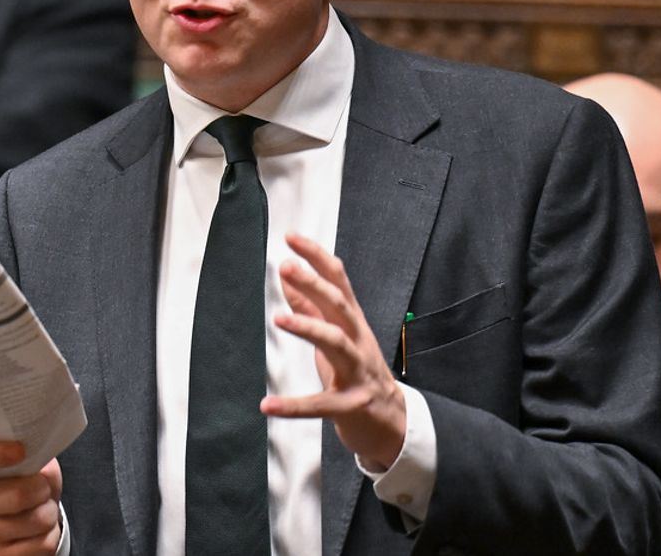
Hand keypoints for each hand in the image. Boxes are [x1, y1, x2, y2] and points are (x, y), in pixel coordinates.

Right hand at [0, 441, 62, 555]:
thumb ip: (31, 454)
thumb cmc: (26, 483)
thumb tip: (41, 458)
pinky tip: (39, 531)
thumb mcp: (30, 462)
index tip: (20, 451)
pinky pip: (42, 544)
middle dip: (43, 490)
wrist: (26, 520)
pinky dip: (51, 535)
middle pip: (16, 495)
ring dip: (50, 513)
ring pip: (36, 520)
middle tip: (43, 488)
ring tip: (42, 508)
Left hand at [263, 232, 406, 470]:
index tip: (291, 238)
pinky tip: (267, 405)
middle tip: (287, 267)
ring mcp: (357, 372)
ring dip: (309, 328)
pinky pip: (320, 405)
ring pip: (337, 343)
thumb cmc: (358, 373)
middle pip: (340, 305)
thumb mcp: (335, 337)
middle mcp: (358, 341)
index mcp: (353, 322)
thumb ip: (311, 309)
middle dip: (314, 284)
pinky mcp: (350, 405)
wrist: (394, 422)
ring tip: (279, 318)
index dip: (316, 257)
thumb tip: (287, 278)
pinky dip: (293, 406)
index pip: (338, 281)